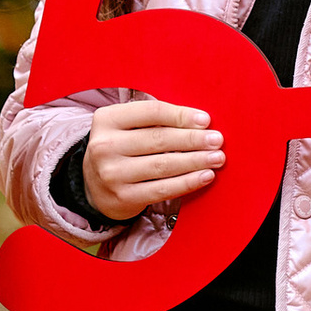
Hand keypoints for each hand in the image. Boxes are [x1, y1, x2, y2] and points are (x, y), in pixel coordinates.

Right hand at [81, 95, 224, 223]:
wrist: (93, 186)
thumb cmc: (121, 149)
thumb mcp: (126, 126)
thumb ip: (154, 120)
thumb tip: (200, 122)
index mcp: (107, 119)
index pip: (151, 112)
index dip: (181, 115)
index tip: (205, 120)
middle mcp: (104, 146)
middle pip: (159, 139)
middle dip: (193, 139)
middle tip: (217, 140)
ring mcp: (112, 174)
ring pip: (163, 165)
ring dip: (195, 160)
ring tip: (217, 158)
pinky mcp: (123, 197)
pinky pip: (162, 189)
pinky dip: (187, 182)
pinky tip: (205, 176)